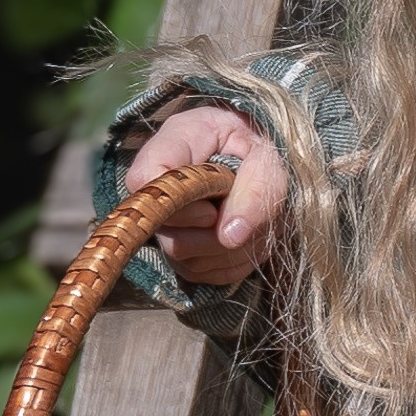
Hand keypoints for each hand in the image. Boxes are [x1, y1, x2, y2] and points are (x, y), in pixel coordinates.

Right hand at [121, 103, 286, 289]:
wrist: (259, 155)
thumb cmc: (261, 147)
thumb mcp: (269, 156)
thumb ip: (256, 188)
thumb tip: (231, 236)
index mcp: (175, 140)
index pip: (146, 182)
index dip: (180, 208)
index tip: (212, 211)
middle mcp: (159, 184)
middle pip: (169, 236)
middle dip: (218, 234)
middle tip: (247, 213)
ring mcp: (165, 222)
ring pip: (187, 260)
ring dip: (233, 249)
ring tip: (253, 221)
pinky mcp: (179, 252)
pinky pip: (203, 274)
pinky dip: (234, 262)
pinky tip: (247, 237)